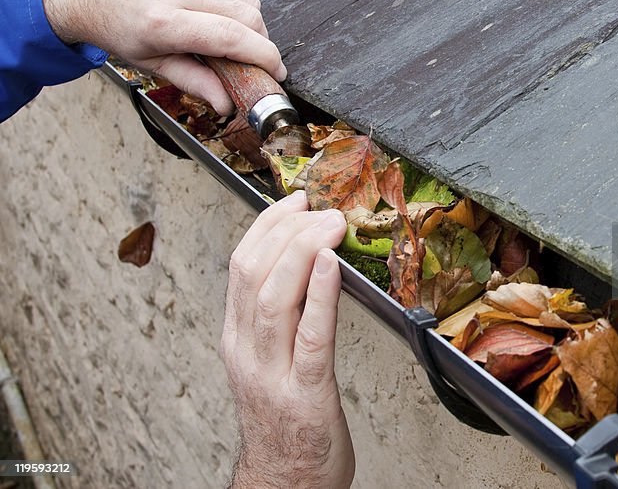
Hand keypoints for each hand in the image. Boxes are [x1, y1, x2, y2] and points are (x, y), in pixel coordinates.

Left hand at [42, 0, 285, 114]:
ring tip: (226, 29)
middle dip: (259, 42)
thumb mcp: (152, 63)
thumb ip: (195, 82)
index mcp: (163, 20)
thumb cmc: (120, 27)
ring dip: (248, 19)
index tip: (276, 71)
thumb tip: (227, 104)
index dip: (264, 57)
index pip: (233, 37)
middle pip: (248, 17)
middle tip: (251, 56)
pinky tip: (218, 5)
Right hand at [220, 191, 354, 488]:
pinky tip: (334, 267)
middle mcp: (247, 352)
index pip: (241, 266)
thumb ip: (281, 316)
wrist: (285, 482)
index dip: (267, 225)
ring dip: (304, 252)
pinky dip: (321, 296)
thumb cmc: (286, 419)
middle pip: (252, 274)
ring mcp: (273, 373)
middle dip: (286, 230)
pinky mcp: (306, 393)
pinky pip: (311, 337)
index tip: (294, 201)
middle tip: (319, 208)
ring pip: (274, 298)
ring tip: (329, 225)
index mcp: (238, 339)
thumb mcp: (269, 360)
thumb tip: (309, 263)